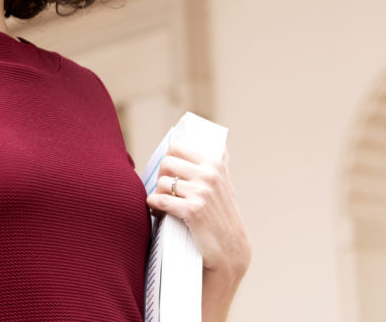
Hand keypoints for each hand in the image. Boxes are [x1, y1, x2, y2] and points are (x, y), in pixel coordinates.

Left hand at [146, 143, 250, 279]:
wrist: (232, 251)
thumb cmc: (223, 217)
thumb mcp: (223, 184)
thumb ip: (212, 162)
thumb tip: (196, 134)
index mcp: (216, 162)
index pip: (177, 147)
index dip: (169, 159)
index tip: (170, 173)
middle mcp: (210, 173)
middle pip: (167, 162)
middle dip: (161, 176)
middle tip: (164, 190)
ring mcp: (202, 191)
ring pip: (162, 183)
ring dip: (157, 194)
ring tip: (162, 205)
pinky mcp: (193, 210)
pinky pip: (160, 200)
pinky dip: (153, 206)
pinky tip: (157, 212)